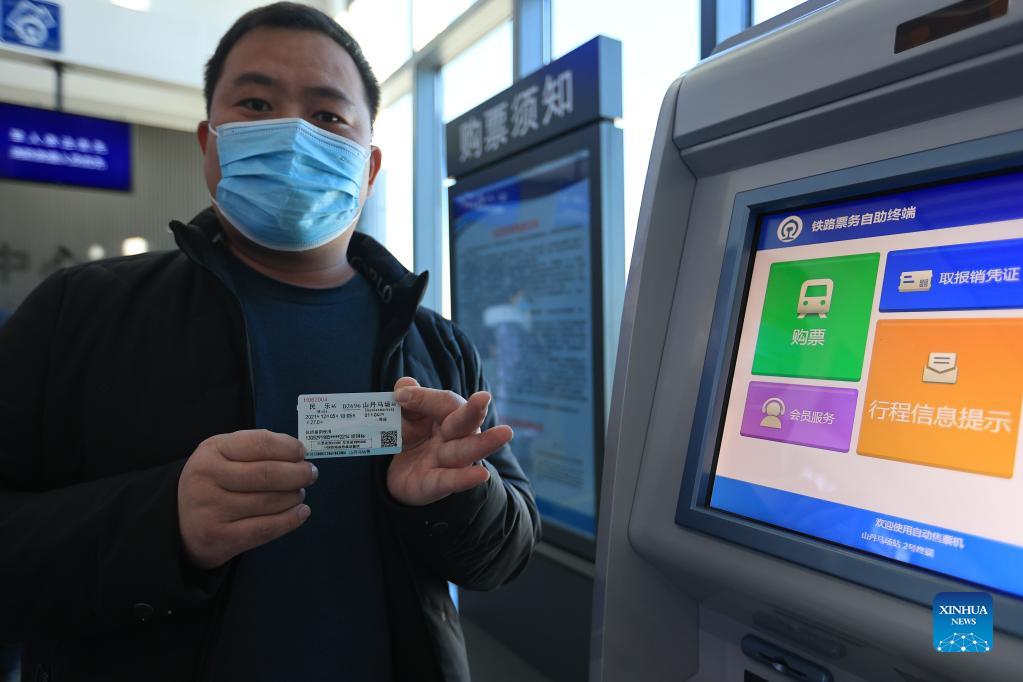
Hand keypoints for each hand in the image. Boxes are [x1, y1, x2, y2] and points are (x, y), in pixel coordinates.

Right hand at [177, 429, 318, 568]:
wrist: (178, 522)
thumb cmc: (213, 481)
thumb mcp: (223, 455)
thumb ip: (256, 448)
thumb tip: (298, 451)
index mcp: (211, 451)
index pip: (260, 443)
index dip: (288, 447)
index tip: (302, 453)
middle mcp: (208, 478)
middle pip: (267, 474)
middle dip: (298, 473)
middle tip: (310, 474)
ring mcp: (212, 509)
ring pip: (269, 502)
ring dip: (294, 497)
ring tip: (299, 493)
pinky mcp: (220, 537)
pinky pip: (265, 528)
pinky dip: (290, 520)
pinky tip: (302, 512)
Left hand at [387, 377, 512, 506]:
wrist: (401, 474)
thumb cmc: (411, 437)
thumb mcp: (404, 416)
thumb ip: (406, 400)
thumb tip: (404, 386)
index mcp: (448, 416)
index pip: (446, 403)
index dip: (425, 398)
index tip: (401, 395)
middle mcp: (454, 438)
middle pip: (465, 424)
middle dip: (473, 411)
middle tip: (483, 398)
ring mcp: (447, 462)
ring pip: (465, 452)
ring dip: (484, 443)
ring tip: (505, 433)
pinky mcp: (434, 485)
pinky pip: (449, 481)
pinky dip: (464, 478)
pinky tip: (481, 475)